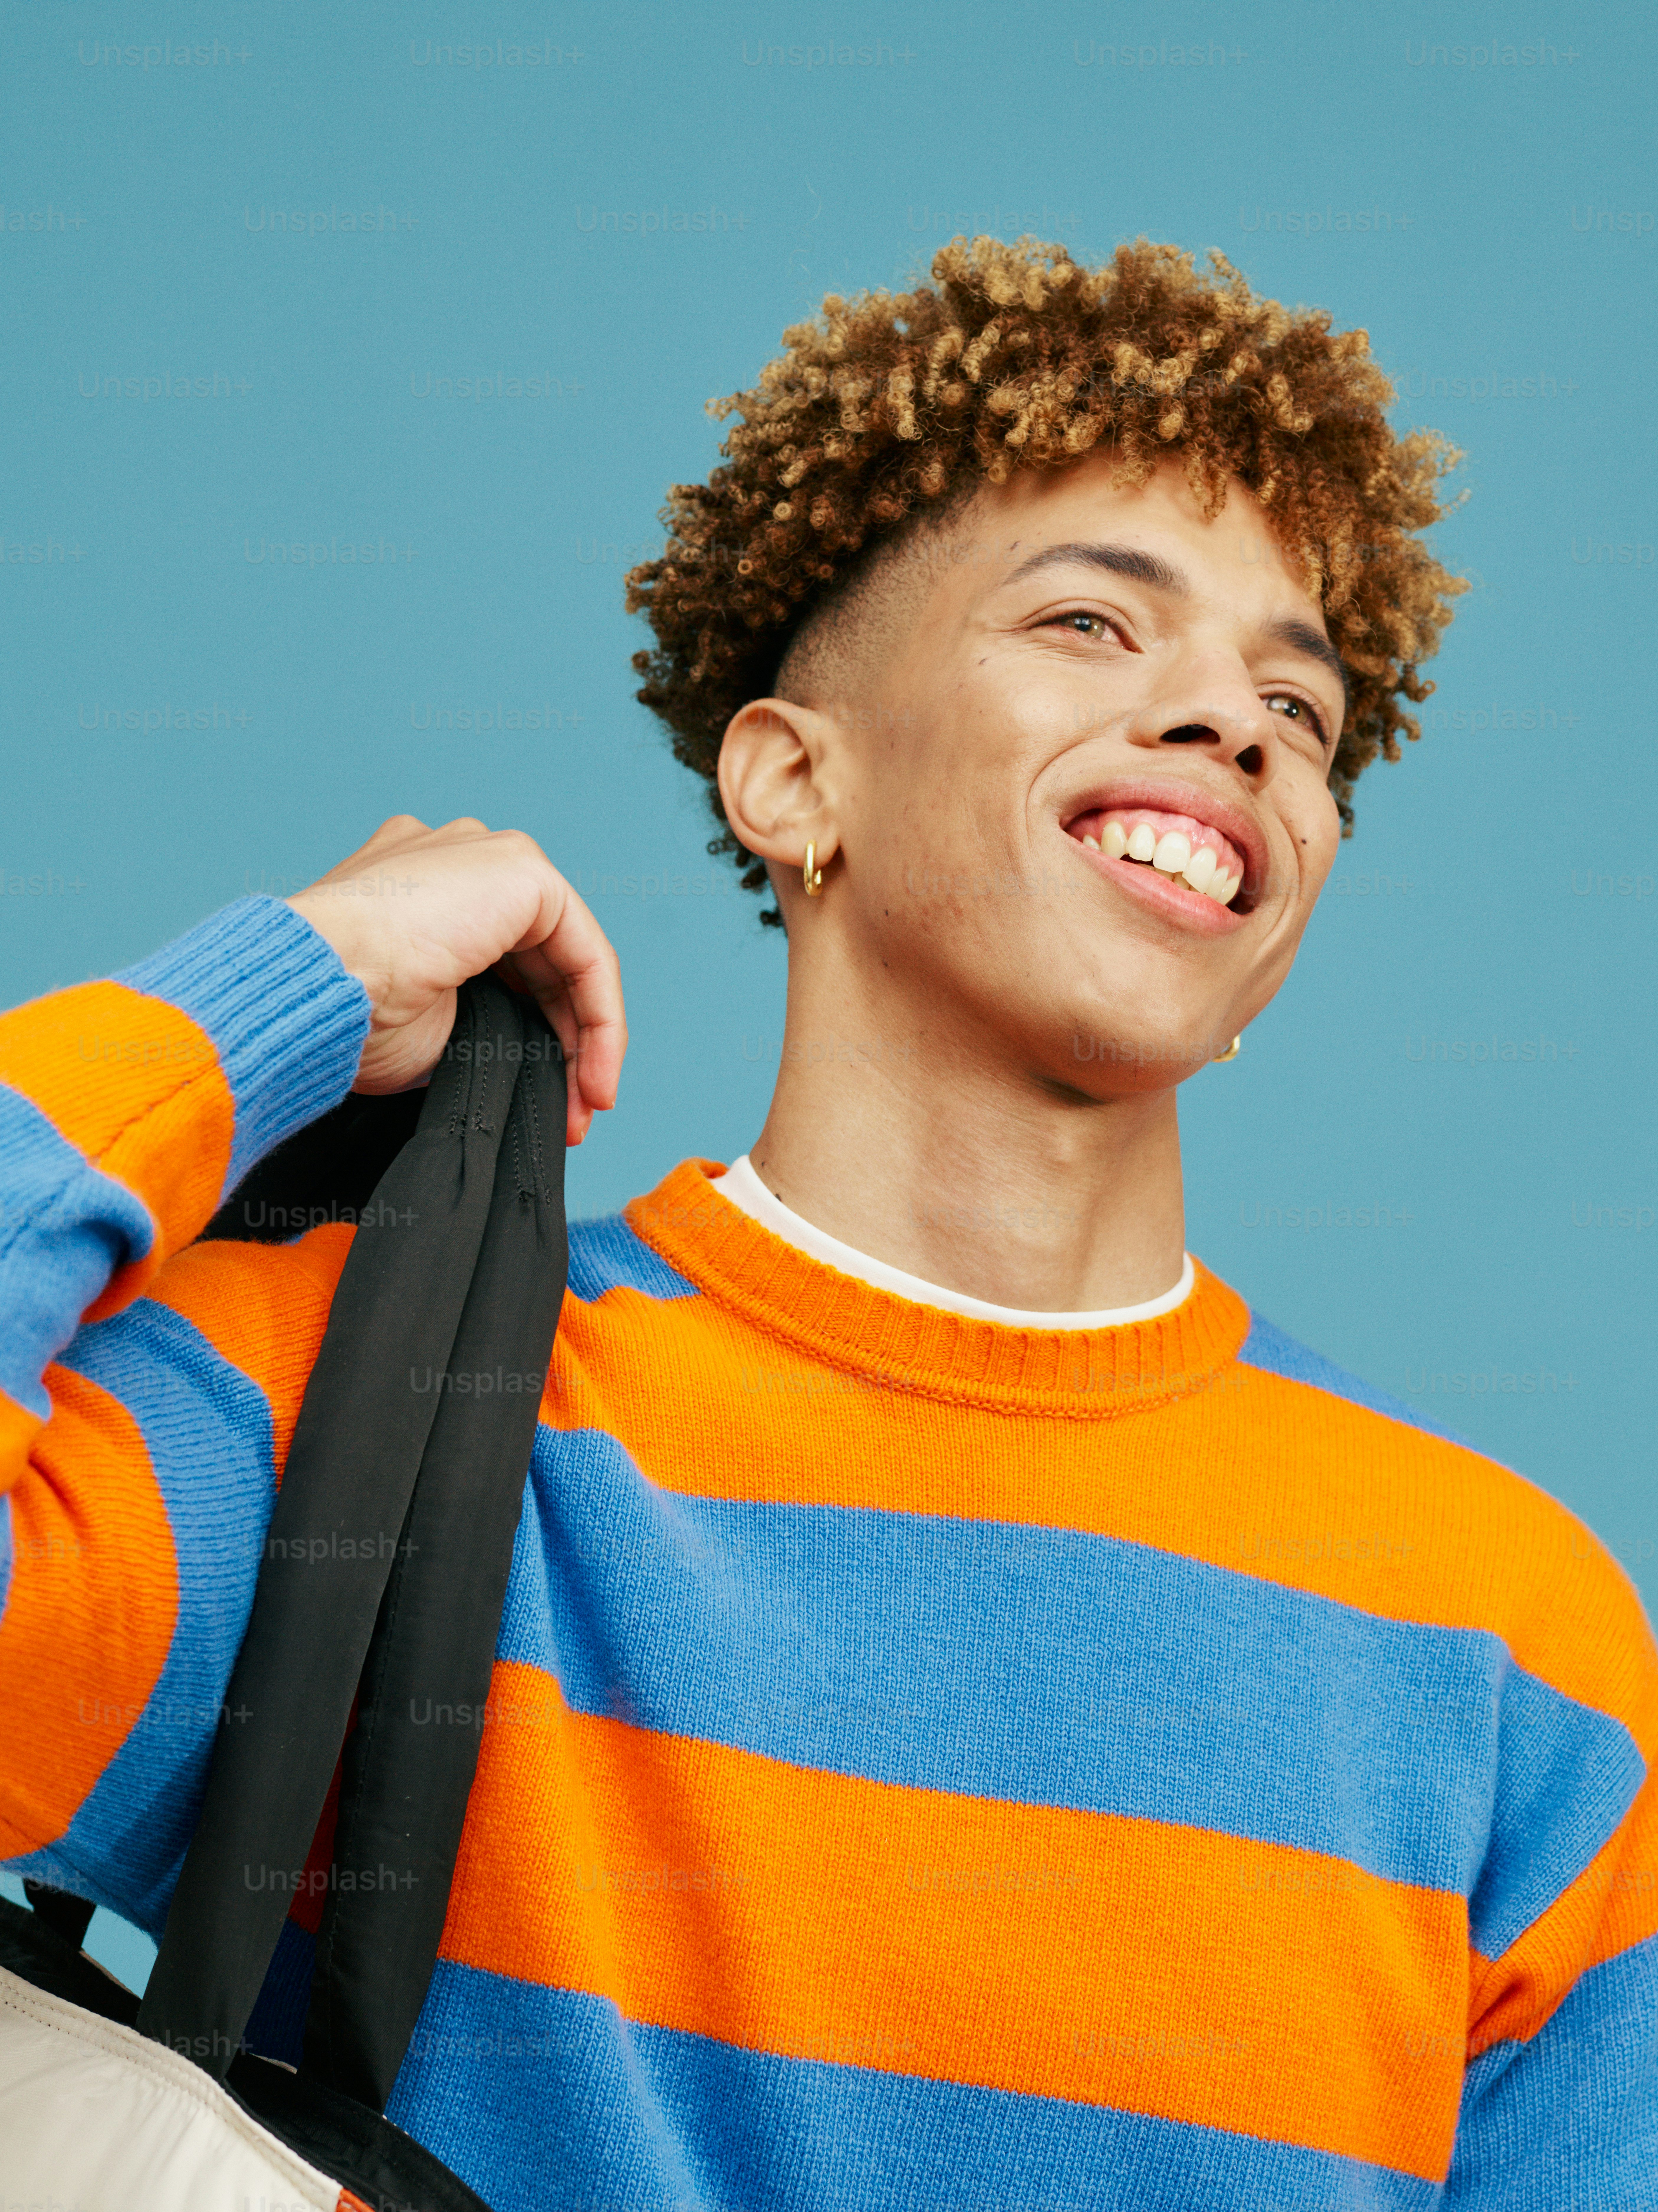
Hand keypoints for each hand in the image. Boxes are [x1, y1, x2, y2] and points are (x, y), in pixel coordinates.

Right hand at [288, 815, 624, 1144]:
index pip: (502, 965)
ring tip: (585, 1109)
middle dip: (564, 1043)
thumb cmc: (346, 1013)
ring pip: (569, 957)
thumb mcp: (421, 1029)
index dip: (534, 1034)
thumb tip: (506, 1053)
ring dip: (586, 1040)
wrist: (320, 986)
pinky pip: (586, 951)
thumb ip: (471, 1024)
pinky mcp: (522, 870)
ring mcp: (487, 857)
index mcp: (416, 891)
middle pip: (540, 961)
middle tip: (572, 1112)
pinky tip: (594, 1077)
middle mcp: (455, 861)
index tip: (548, 1099)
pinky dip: (600, 1019)